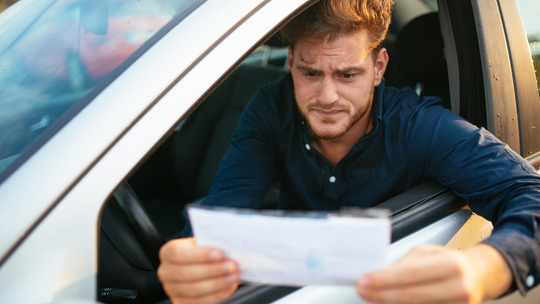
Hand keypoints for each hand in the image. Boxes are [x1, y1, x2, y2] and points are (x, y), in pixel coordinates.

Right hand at [157, 237, 239, 303]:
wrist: (194, 265)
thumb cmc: (199, 252)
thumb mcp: (200, 243)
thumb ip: (210, 244)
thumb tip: (228, 249)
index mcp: (168, 253)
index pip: (178, 253)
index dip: (200, 255)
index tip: (220, 254)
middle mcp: (166, 272)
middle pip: (187, 273)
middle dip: (213, 270)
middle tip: (232, 266)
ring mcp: (172, 289)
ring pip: (194, 290)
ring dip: (217, 284)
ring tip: (233, 276)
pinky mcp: (180, 302)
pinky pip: (199, 302)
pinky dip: (217, 295)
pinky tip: (228, 287)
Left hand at [356, 244, 512, 303]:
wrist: (479, 276)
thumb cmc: (450, 262)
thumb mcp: (427, 253)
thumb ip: (404, 265)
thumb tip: (377, 276)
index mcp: (451, 265)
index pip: (410, 274)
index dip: (383, 280)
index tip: (364, 281)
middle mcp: (459, 288)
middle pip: (410, 297)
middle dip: (381, 295)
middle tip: (363, 291)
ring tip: (373, 298)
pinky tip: (390, 303)